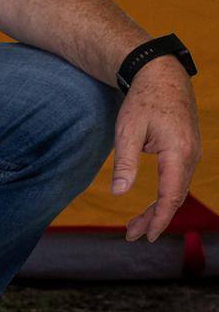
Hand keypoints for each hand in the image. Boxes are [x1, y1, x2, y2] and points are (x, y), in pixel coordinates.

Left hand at [111, 56, 201, 242]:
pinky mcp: (187, 150)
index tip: (147, 236)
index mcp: (178, 152)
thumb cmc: (142, 101)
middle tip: (131, 236)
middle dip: (154, 219)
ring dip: (158, 210)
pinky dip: (164, 197)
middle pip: (175, 197)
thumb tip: (118, 193)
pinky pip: (177, 180)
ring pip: (177, 190)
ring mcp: (192, 152)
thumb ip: (124, 164)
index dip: (158, 218)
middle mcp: (190, 154)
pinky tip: (150, 208)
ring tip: (135, 226)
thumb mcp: (127, 132)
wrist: (161, 75)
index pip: (171, 195)